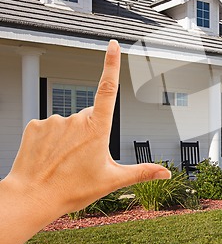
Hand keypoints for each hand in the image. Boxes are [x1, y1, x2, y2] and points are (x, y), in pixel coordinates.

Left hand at [0, 40, 169, 243]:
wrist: (31, 198)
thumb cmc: (71, 190)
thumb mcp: (112, 180)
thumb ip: (142, 172)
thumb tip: (166, 174)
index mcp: (97, 128)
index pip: (108, 89)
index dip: (111, 64)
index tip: (112, 45)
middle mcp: (76, 119)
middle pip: (89, 117)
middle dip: (90, 133)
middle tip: (83, 159)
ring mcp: (54, 120)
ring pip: (69, 124)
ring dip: (69, 138)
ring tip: (64, 162)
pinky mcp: (35, 125)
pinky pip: (48, 127)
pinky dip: (51, 140)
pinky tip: (49, 157)